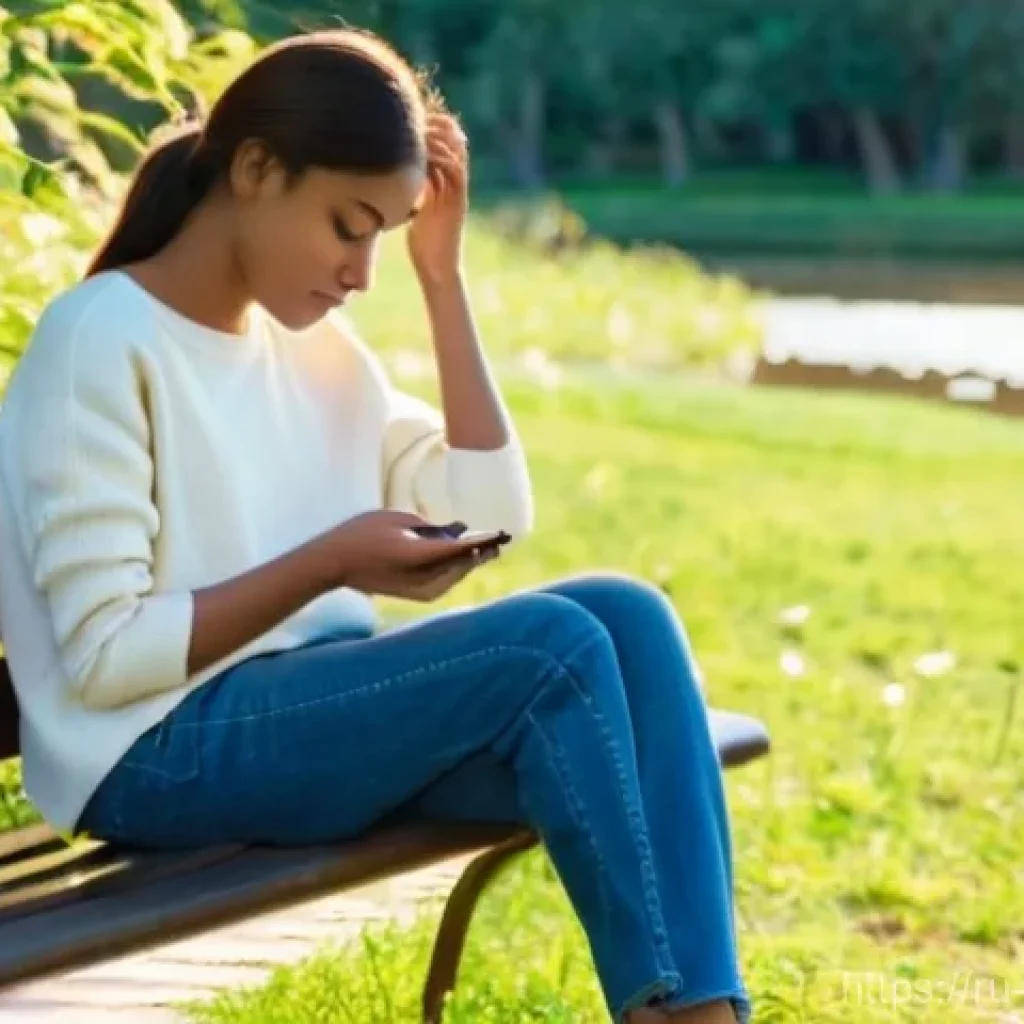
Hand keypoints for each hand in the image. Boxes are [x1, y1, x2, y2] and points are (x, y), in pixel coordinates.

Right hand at [317, 510, 499, 602]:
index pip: (458, 550)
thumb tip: (452, 533)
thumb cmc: (362, 534)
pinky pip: (445, 582)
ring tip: (487, 548)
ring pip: (455, 576)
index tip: (499, 533)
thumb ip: (428, 527)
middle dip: (480, 553)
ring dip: (470, 563)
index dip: (481, 541)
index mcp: (417, 556)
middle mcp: (422, 578)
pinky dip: (456, 571)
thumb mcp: (396, 519)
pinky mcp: (416, 595)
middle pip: (461, 566)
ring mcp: (419, 590)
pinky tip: (464, 560)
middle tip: (499, 540)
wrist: (335, 563)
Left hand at [407, 112, 468, 284]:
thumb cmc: (423, 245)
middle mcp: (455, 186)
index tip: (416, 118)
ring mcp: (458, 194)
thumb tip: (388, 181)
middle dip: (439, 127)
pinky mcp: (458, 204)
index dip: (435, 128)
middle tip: (420, 118)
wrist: (438, 270)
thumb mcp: (414, 211)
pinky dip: (443, 158)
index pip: (447, 145)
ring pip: (456, 154)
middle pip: (456, 143)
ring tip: (423, 131)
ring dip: (440, 139)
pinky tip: (425, 153)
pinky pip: (456, 173)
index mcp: (446, 185)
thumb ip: (411, 194)